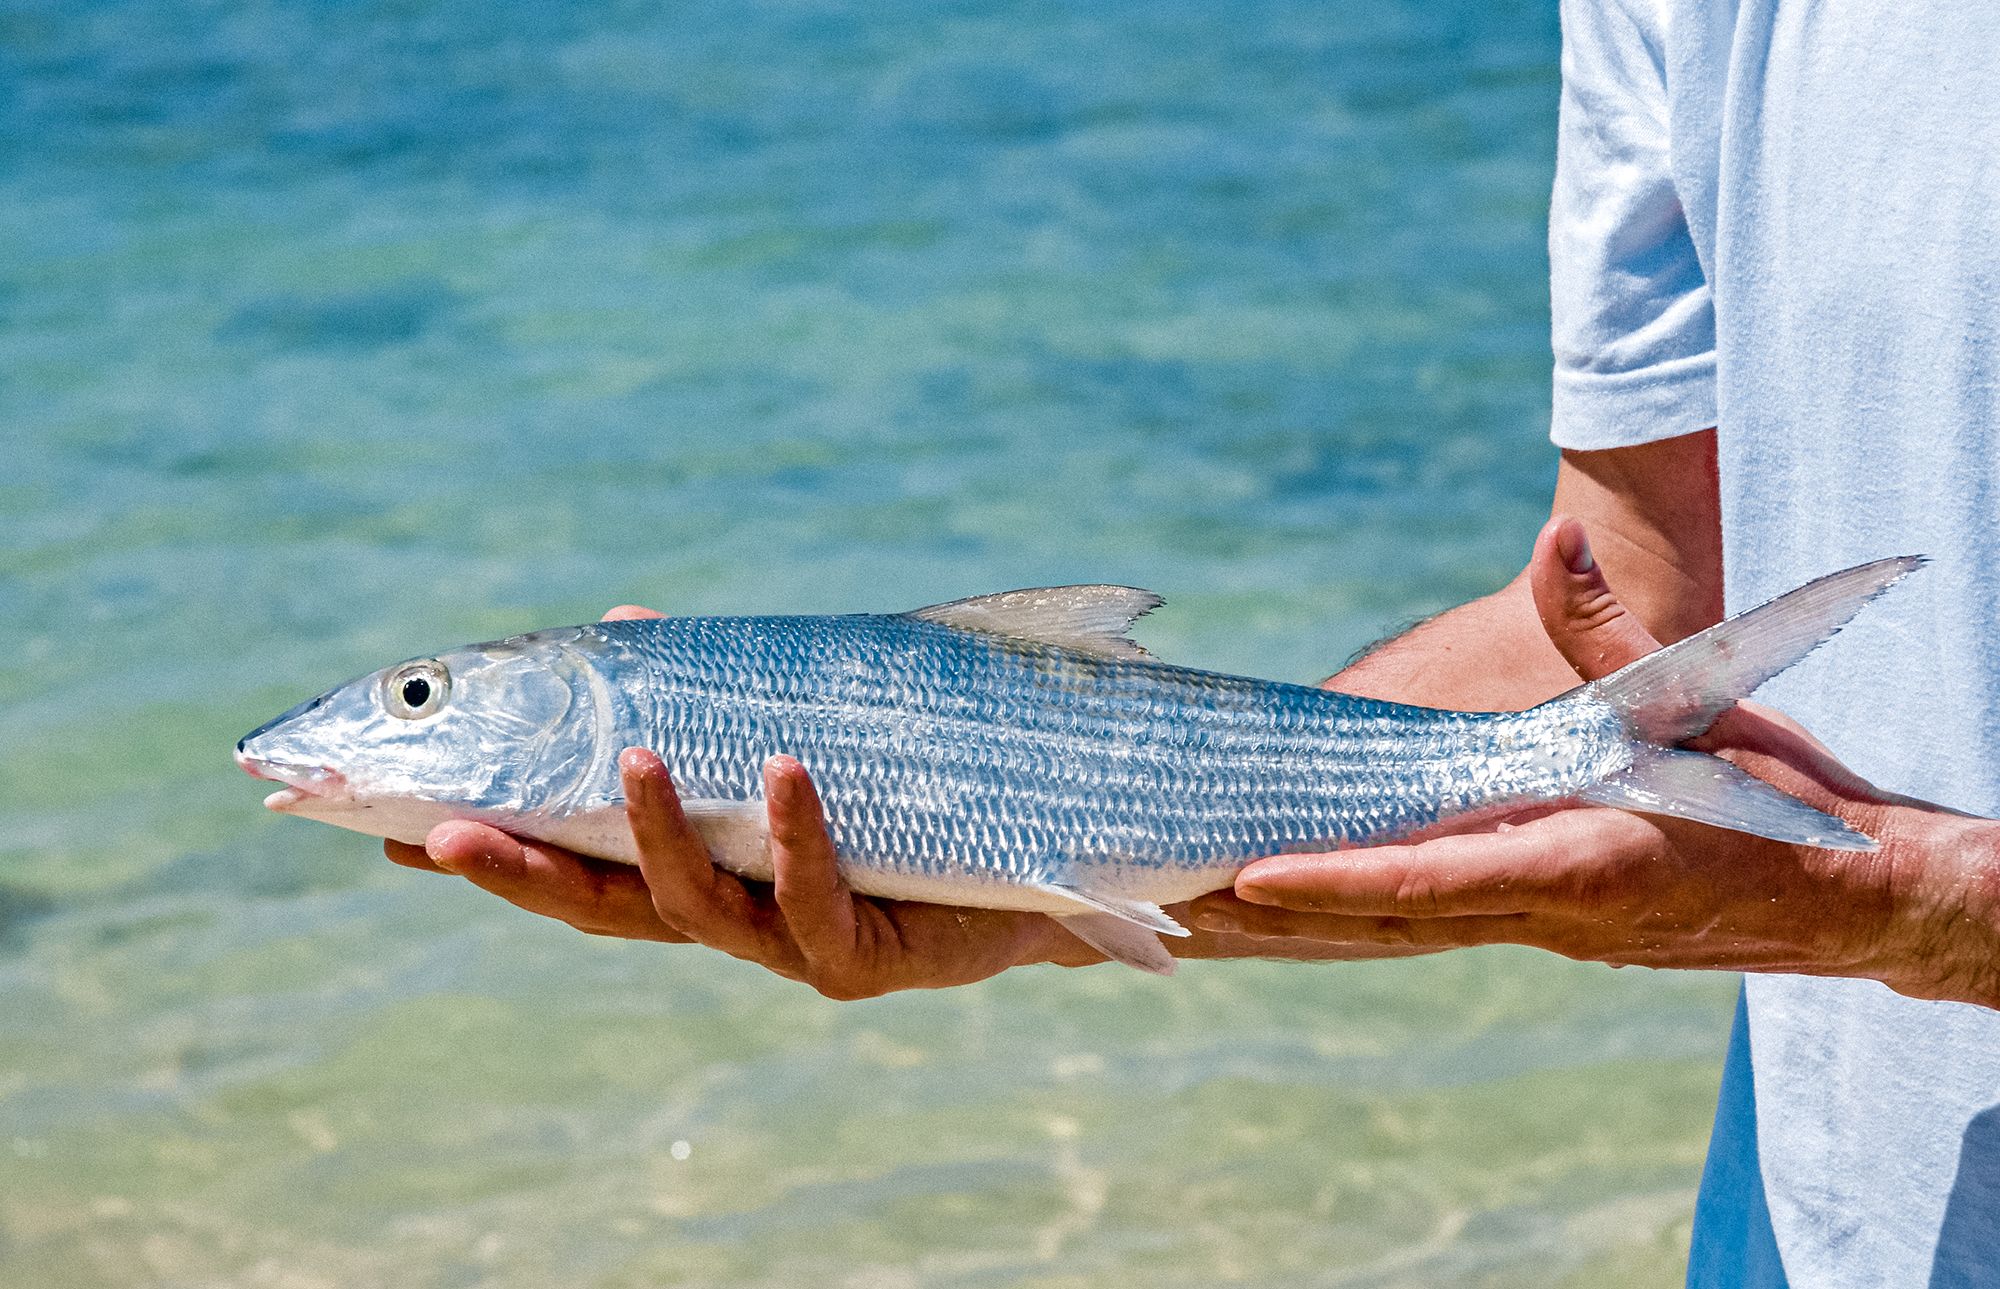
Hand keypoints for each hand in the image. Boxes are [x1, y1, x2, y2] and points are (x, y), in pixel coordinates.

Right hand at [385, 606, 1085, 998]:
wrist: (1035, 868)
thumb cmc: (905, 798)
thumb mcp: (799, 731)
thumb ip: (711, 693)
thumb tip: (624, 619)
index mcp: (706, 875)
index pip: (575, 866)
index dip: (490, 853)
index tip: (392, 828)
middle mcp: (733, 920)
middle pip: (605, 905)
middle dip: (522, 872)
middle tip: (437, 832)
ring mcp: (794, 947)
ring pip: (699, 906)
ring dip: (656, 832)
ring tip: (631, 755)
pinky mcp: (869, 958)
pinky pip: (819, 897)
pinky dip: (796, 832)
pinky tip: (781, 769)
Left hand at [1193, 517, 1999, 1008]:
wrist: (1852, 895)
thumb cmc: (1781, 798)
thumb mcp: (1701, 701)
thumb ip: (1612, 629)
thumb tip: (1559, 538)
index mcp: (1578, 865)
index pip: (1431, 879)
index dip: (1336, 879)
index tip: (1249, 880)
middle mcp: (1544, 911)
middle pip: (1384, 919)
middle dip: (1275, 918)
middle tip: (1167, 910)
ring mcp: (1539, 927)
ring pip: (1393, 929)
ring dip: (1298, 926)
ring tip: (1193, 917)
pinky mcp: (1543, 921)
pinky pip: (1425, 920)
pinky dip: (1353, 912)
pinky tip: (1290, 905)